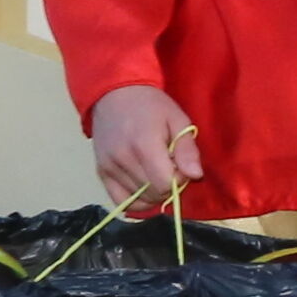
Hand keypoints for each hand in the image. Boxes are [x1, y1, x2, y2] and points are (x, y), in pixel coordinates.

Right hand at [90, 88, 199, 213]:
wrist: (115, 95)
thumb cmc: (151, 106)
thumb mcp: (178, 120)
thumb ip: (188, 149)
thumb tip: (196, 176)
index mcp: (144, 145)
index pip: (166, 184)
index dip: (180, 179)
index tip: (181, 164)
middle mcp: (123, 159)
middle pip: (153, 193)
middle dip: (169, 185)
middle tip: (170, 165)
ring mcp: (109, 167)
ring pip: (139, 199)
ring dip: (154, 191)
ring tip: (156, 170)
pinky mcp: (101, 172)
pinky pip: (120, 201)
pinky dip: (136, 201)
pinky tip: (144, 187)